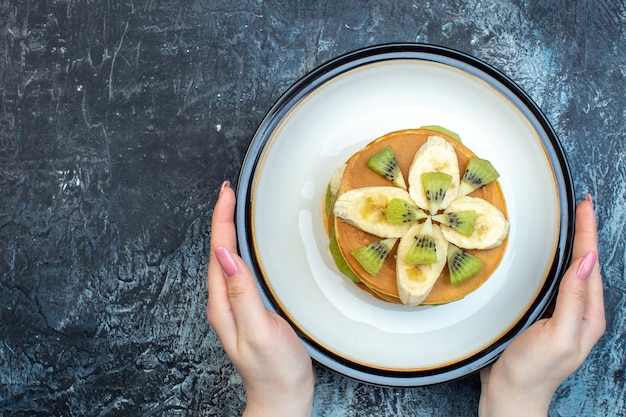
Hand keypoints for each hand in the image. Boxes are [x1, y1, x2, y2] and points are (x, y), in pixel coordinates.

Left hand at [207, 181, 314, 416]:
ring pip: (226, 259)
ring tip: (232, 208)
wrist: (282, 397)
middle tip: (229, 192)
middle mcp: (223, 302)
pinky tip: (244, 244)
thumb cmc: (275, 369)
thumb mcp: (259, 330)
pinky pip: (238, 270)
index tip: (227, 193)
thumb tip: (225, 255)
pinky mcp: (247, 309)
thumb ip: (241, 293)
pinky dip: (239, 248)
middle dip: (221, 218)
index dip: (221, 219)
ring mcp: (234, 306)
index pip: (218, 251)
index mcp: (223, 303)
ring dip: (228, 230)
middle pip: (218, 251)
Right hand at [479, 194, 605, 416]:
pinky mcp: (547, 316)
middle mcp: (581, 312)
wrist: (512, 394)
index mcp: (589, 315)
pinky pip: (558, 282)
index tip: (585, 205)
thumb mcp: (558, 335)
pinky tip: (554, 258)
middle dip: (586, 233)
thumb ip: (575, 300)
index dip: (588, 232)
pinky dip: (559, 263)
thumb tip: (586, 264)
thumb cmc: (534, 370)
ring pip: (573, 271)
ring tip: (575, 223)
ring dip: (575, 245)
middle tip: (582, 205)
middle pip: (586, 264)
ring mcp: (564, 314)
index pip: (591, 264)